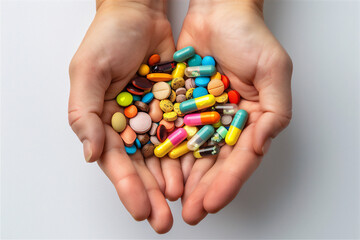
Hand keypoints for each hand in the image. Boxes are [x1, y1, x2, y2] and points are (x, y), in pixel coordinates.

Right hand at [68, 0, 181, 232]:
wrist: (139, 13)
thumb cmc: (109, 37)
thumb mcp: (88, 71)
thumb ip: (85, 112)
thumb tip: (91, 154)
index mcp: (105, 121)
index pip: (116, 162)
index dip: (127, 187)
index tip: (141, 210)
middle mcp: (130, 124)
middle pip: (142, 166)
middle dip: (152, 193)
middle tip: (164, 220)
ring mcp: (154, 117)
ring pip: (164, 155)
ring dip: (172, 179)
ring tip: (182, 201)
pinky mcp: (175, 106)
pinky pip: (183, 133)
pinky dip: (188, 152)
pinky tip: (195, 170)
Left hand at [177, 0, 292, 223]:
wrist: (218, 11)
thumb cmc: (249, 36)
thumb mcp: (273, 70)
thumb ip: (274, 110)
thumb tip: (259, 146)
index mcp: (252, 121)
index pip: (241, 159)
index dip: (228, 183)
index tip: (212, 203)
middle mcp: (227, 124)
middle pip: (214, 164)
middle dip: (203, 190)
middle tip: (190, 214)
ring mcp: (203, 117)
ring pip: (192, 154)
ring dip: (182, 179)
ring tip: (170, 201)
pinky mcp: (181, 106)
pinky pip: (173, 131)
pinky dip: (166, 151)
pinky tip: (157, 169)